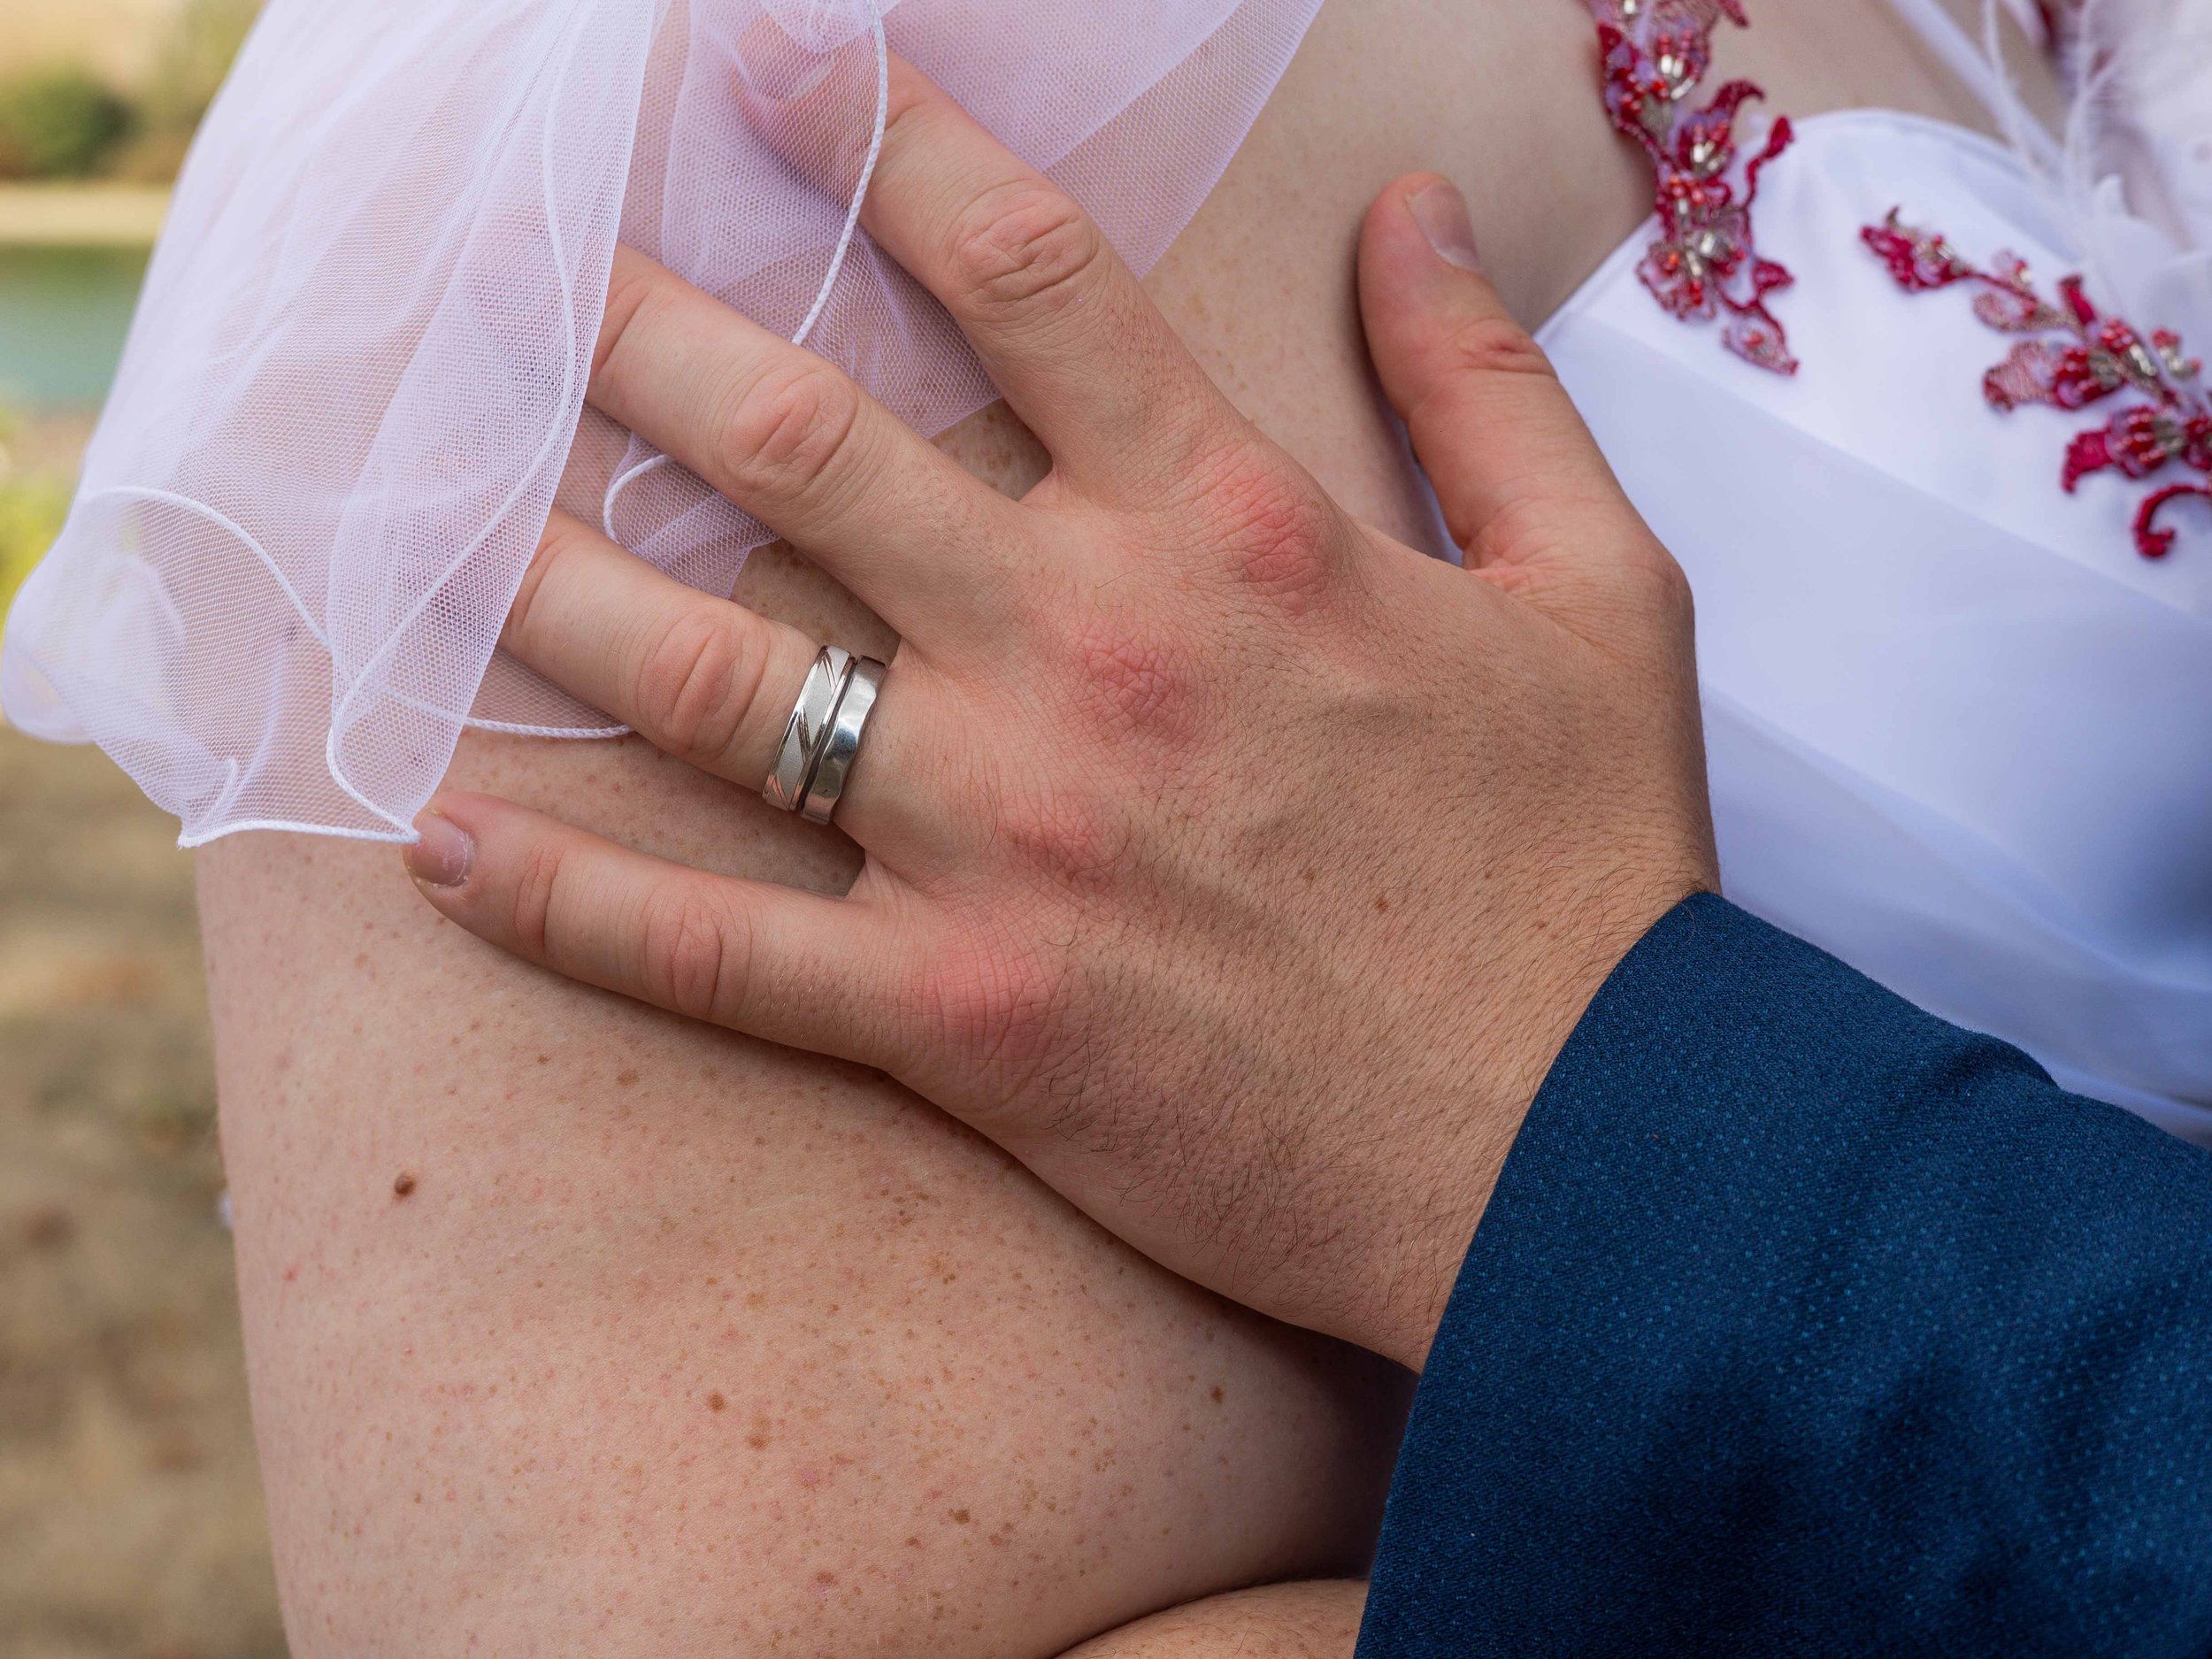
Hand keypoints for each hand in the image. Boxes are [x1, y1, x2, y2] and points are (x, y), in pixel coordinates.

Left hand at [403, 60, 1716, 1370]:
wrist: (1579, 1156)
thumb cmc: (1587, 869)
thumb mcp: (1596, 586)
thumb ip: (1482, 378)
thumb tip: (1407, 202)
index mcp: (1235, 530)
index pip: (1022, 274)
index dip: (880, 140)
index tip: (766, 61)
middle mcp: (1087, 656)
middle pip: (802, 448)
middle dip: (643, 334)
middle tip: (524, 272)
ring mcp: (1005, 844)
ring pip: (719, 681)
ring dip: (551, 581)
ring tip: (424, 507)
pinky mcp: (960, 1020)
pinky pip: (719, 952)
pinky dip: (566, 903)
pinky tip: (436, 842)